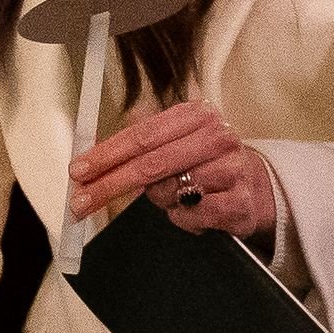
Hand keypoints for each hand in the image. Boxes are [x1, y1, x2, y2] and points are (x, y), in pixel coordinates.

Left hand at [69, 100, 274, 243]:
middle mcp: (217, 138)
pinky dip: (180, 217)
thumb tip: (91, 151)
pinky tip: (188, 210)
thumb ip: (137, 141)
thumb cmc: (201, 161)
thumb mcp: (173, 139)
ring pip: (169, 192)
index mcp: (195, 115)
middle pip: (150, 164)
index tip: (78, 171)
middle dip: (110, 184)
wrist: (254, 186)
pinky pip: (190, 215)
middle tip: (81, 201)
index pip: (141, 135)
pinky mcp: (240, 203)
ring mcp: (232, 170)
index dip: (106, 154)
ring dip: (158, 200)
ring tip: (171, 196)